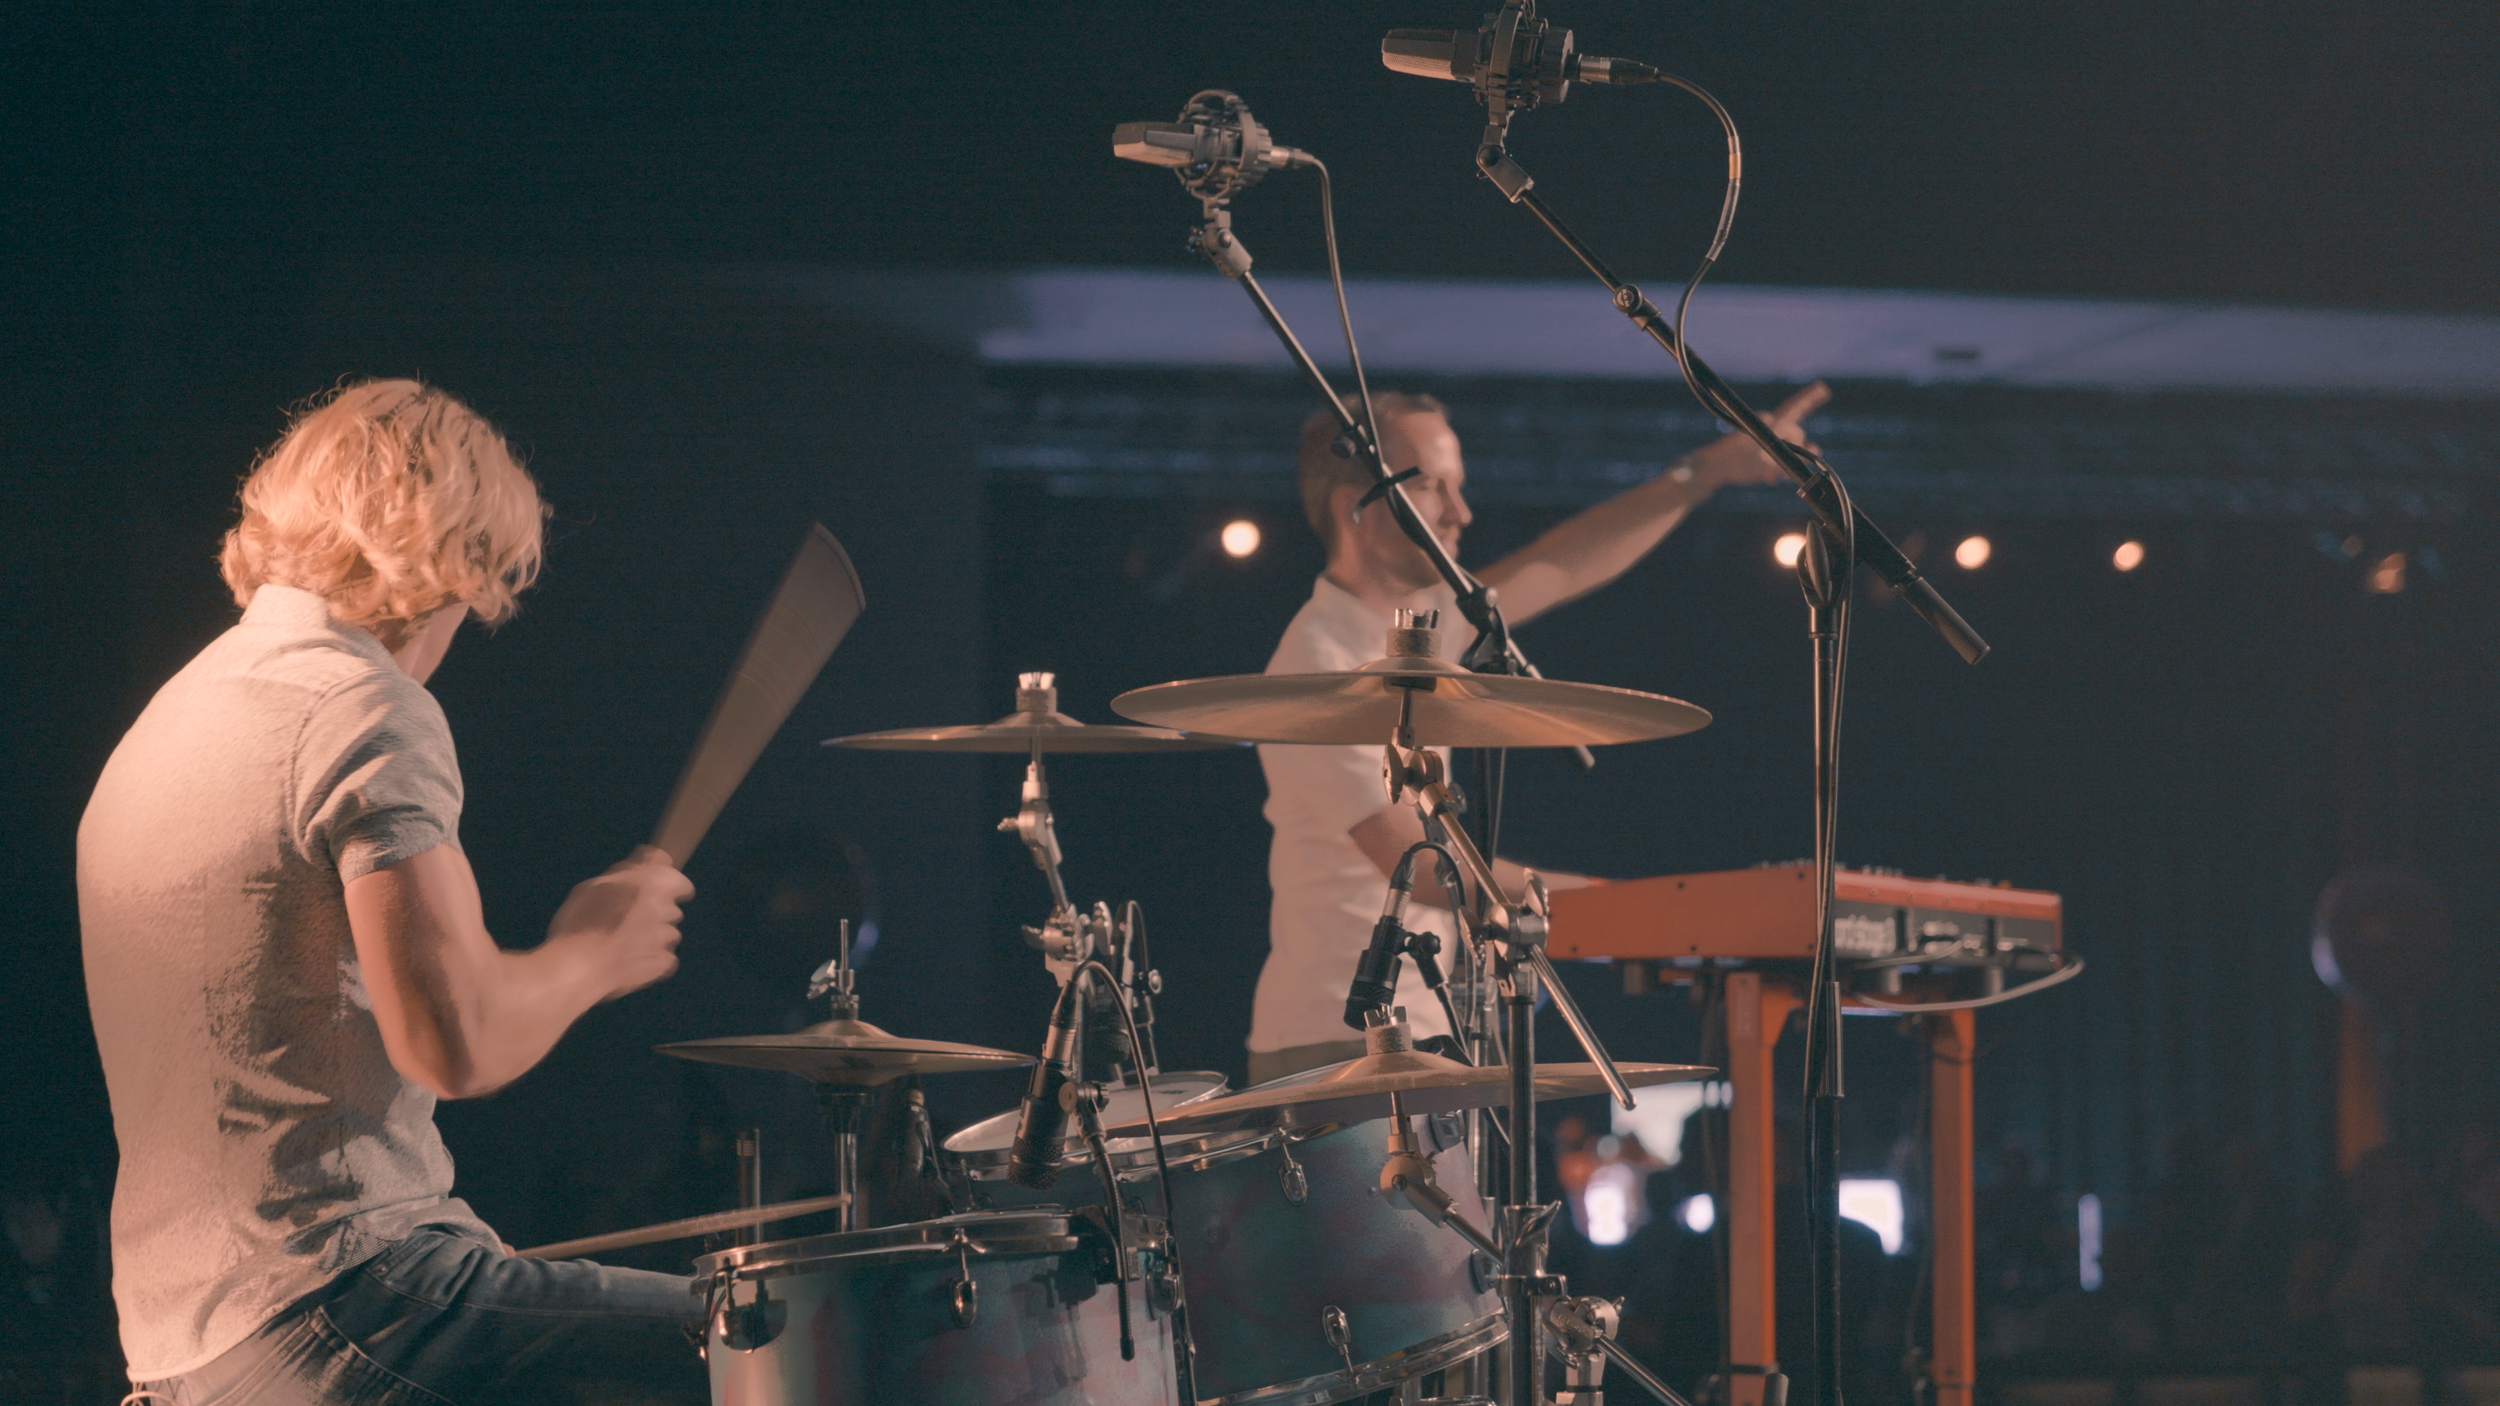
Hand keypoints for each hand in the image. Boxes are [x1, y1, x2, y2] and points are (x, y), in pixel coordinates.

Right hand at [549, 846, 693, 1000]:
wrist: (580, 965)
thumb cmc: (581, 921)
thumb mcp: (597, 885)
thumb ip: (631, 870)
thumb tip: (654, 856)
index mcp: (653, 884)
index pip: (680, 882)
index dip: (669, 888)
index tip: (655, 894)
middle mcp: (666, 909)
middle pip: (670, 909)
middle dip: (654, 914)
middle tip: (626, 921)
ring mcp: (666, 939)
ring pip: (667, 935)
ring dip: (653, 937)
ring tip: (624, 944)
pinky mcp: (663, 965)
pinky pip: (664, 959)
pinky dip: (652, 961)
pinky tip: (629, 961)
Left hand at [1683, 380, 1830, 490]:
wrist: (1712, 469)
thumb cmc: (1738, 463)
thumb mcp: (1770, 461)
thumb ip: (1794, 455)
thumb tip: (1814, 449)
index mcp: (1771, 424)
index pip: (1795, 407)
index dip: (1810, 398)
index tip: (1823, 388)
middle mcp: (1766, 425)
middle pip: (1794, 434)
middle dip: (1796, 451)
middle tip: (1784, 469)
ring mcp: (1759, 435)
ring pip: (1783, 447)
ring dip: (1783, 462)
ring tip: (1774, 477)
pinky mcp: (1752, 446)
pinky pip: (1771, 453)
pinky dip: (1773, 464)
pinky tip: (1768, 477)